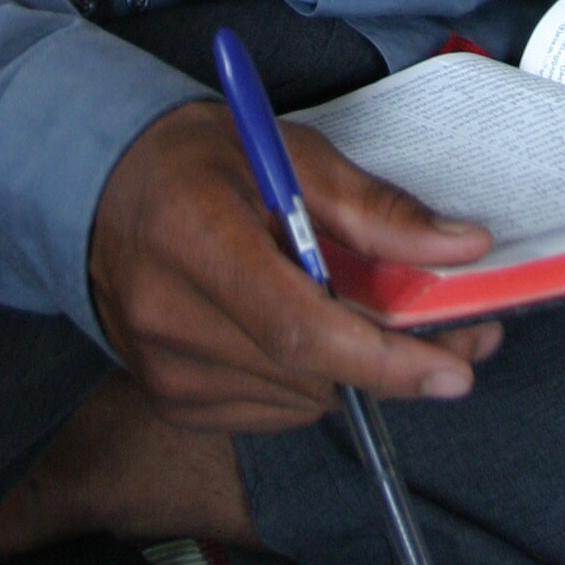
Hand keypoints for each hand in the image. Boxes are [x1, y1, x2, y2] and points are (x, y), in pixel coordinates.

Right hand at [88, 99, 501, 431]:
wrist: (101, 188)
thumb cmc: (200, 160)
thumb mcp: (289, 153)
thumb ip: (376, 209)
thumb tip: (463, 247)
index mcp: (196, 235)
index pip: (299, 327)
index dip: (382, 357)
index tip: (454, 369)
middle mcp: (169, 314)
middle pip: (308, 370)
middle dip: (395, 360)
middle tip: (460, 333)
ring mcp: (163, 367)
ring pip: (300, 399)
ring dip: (351, 369)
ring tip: (371, 316)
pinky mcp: (169, 398)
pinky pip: (271, 411)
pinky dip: (308, 380)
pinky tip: (303, 330)